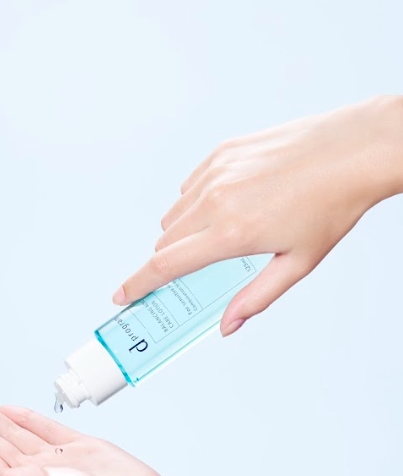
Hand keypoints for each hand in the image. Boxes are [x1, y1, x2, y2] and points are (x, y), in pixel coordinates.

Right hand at [113, 95, 402, 334]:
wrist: (352, 150)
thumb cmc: (331, 205)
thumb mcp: (298, 262)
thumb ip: (256, 297)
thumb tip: (228, 325)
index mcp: (232, 232)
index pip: (167, 265)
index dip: (139, 284)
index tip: (122, 295)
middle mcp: (216, 199)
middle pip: (165, 242)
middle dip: (170, 261)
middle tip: (194, 268)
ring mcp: (216, 171)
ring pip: (174, 213)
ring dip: (183, 232)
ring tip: (223, 233)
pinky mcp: (221, 152)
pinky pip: (189, 186)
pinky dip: (196, 202)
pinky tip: (229, 203)